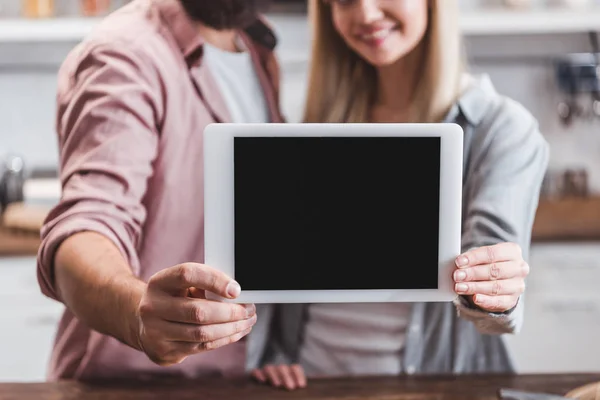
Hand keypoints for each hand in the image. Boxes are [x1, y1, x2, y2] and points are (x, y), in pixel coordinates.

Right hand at [135, 263, 256, 365]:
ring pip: (202, 333)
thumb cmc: (173, 298)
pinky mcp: (164, 351)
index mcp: (159, 283)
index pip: (187, 274)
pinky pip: (201, 347)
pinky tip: (236, 332)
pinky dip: (224, 339)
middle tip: (249, 309)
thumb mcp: (181, 284)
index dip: (214, 280)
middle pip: (198, 311)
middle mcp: (152, 307)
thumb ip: (204, 283)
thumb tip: (237, 292)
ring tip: (248, 321)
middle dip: (230, 312)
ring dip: (231, 328)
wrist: (144, 323)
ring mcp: (155, 332)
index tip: (236, 289)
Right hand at [251, 364, 306, 390]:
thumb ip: (293, 388)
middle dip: (287, 376)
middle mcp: (277, 371)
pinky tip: (262, 380)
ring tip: (277, 385)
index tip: (301, 386)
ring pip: (269, 368)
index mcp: (288, 373)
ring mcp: (265, 373)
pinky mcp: (253, 376)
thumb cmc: (282, 395)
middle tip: (291, 387)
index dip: (298, 375)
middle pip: (283, 368)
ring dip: (274, 375)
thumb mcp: (289, 392)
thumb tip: (302, 389)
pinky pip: (255, 371)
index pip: (295, 368)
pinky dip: (258, 374)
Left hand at [453, 243, 528, 312]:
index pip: (492, 253)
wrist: (499, 279)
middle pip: (494, 270)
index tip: (458, 262)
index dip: (474, 258)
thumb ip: (472, 259)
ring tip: (459, 287)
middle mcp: (519, 268)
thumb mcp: (482, 256)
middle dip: (473, 273)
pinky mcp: (512, 300)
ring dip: (475, 287)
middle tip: (457, 276)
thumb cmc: (487, 263)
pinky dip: (486, 300)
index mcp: (512, 251)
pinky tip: (475, 298)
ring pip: (496, 287)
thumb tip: (458, 264)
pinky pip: (499, 302)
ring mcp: (517, 285)